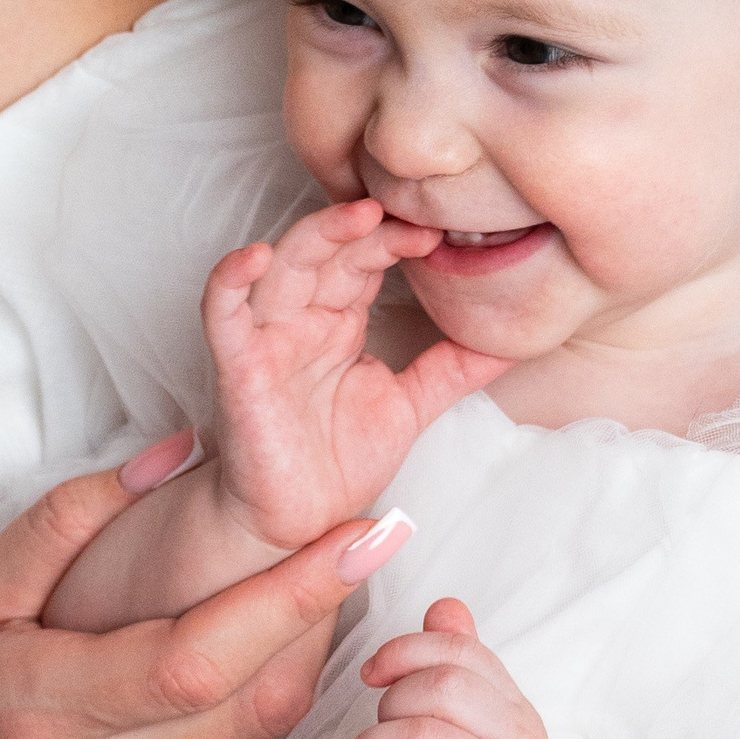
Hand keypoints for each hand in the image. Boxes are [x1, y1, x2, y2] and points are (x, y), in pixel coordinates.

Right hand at [0, 446, 416, 738]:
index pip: (198, 655)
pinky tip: (281, 639)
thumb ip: (59, 527)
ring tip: (332, 574)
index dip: (291, 594)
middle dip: (329, 612)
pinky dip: (277, 695)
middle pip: (257, 699)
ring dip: (313, 654)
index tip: (362, 531)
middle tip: (369, 532)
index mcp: (41, 705)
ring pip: (265, 736)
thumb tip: (170, 458)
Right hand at [208, 200, 506, 548]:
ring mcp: (268, 341)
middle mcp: (301, 321)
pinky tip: (254, 257)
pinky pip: (222, 315)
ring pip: (282, 268)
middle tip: (411, 215)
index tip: (439, 234)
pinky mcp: (239, 369)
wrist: (301, 523)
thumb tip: (517, 339)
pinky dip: (229, 281)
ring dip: (315, 235)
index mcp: (338, 321)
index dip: (395, 240)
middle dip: (365, 229)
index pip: (364, 260)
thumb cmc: (338, 461)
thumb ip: (455, 367)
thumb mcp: (412, 403)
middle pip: (327, 252)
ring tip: (357, 215)